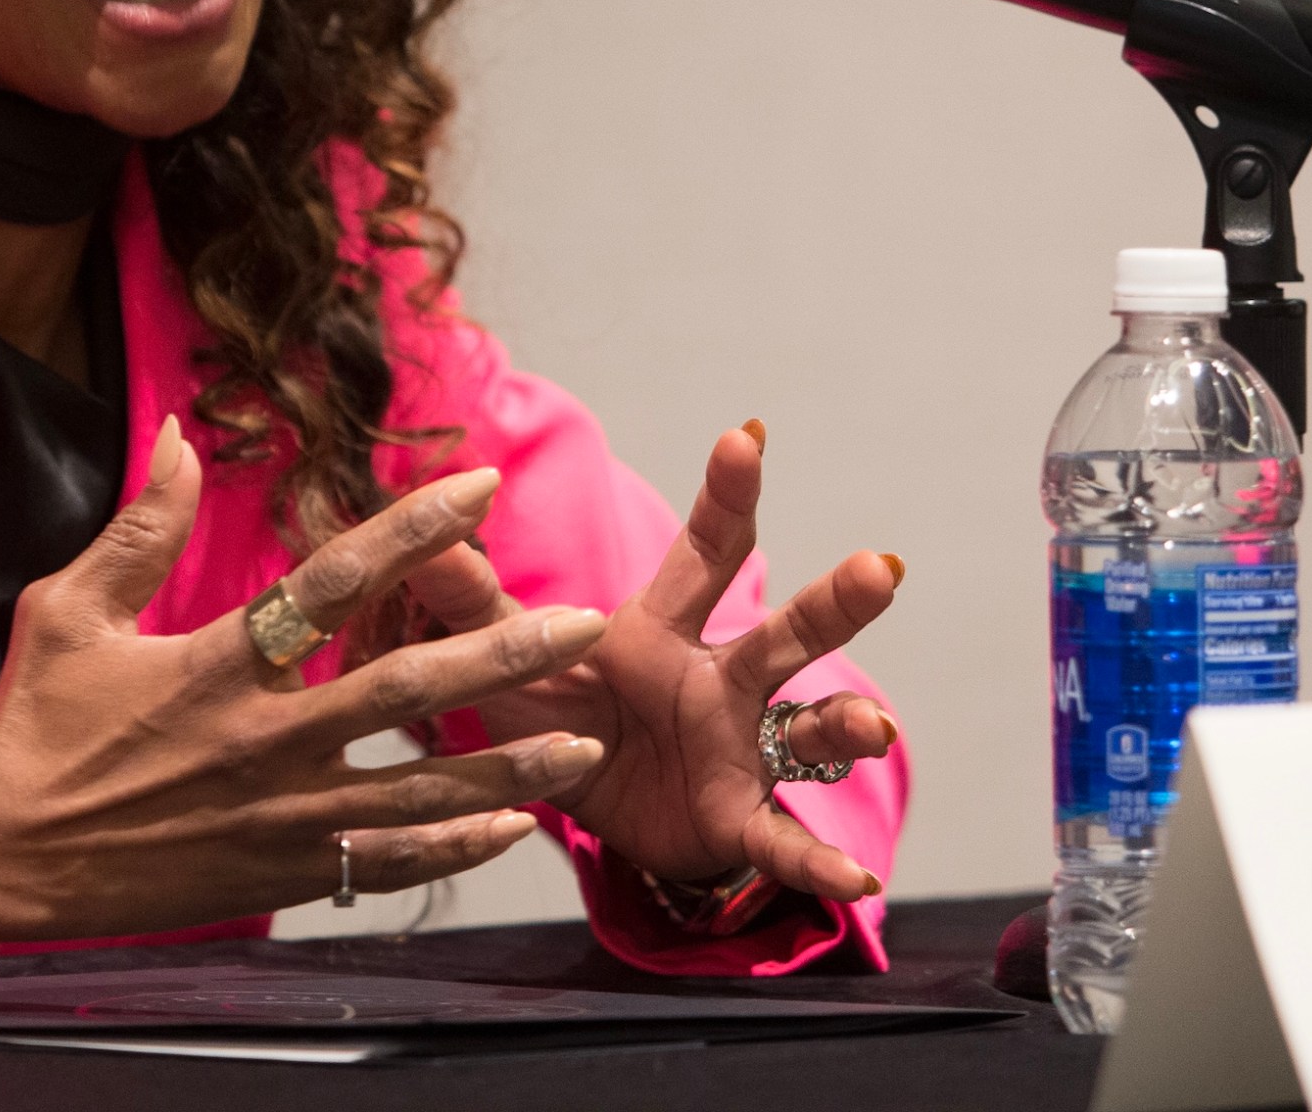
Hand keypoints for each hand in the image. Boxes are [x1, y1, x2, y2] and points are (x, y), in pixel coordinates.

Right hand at [0, 418, 611, 957]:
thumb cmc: (35, 727)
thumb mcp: (70, 610)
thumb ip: (140, 526)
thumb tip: (176, 435)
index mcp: (218, 661)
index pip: (335, 580)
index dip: (413, 530)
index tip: (480, 485)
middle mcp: (262, 737)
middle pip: (408, 689)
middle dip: (505, 653)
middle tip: (585, 625)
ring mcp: (276, 814)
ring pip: (417, 786)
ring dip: (508, 765)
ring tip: (584, 740)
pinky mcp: (275, 873)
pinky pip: (381, 862)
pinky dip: (450, 845)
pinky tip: (511, 828)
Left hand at [403, 421, 901, 904]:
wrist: (589, 808)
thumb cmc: (560, 713)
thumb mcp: (512, 661)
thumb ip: (473, 600)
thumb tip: (429, 529)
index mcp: (662, 631)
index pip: (702, 554)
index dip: (725, 496)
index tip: (747, 435)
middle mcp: (718, 679)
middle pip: (782, 634)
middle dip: (833, 602)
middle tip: (882, 567)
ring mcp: (740, 748)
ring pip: (806, 727)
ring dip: (845, 724)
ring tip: (874, 728)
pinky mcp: (738, 819)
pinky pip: (782, 838)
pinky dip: (818, 858)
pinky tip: (856, 875)